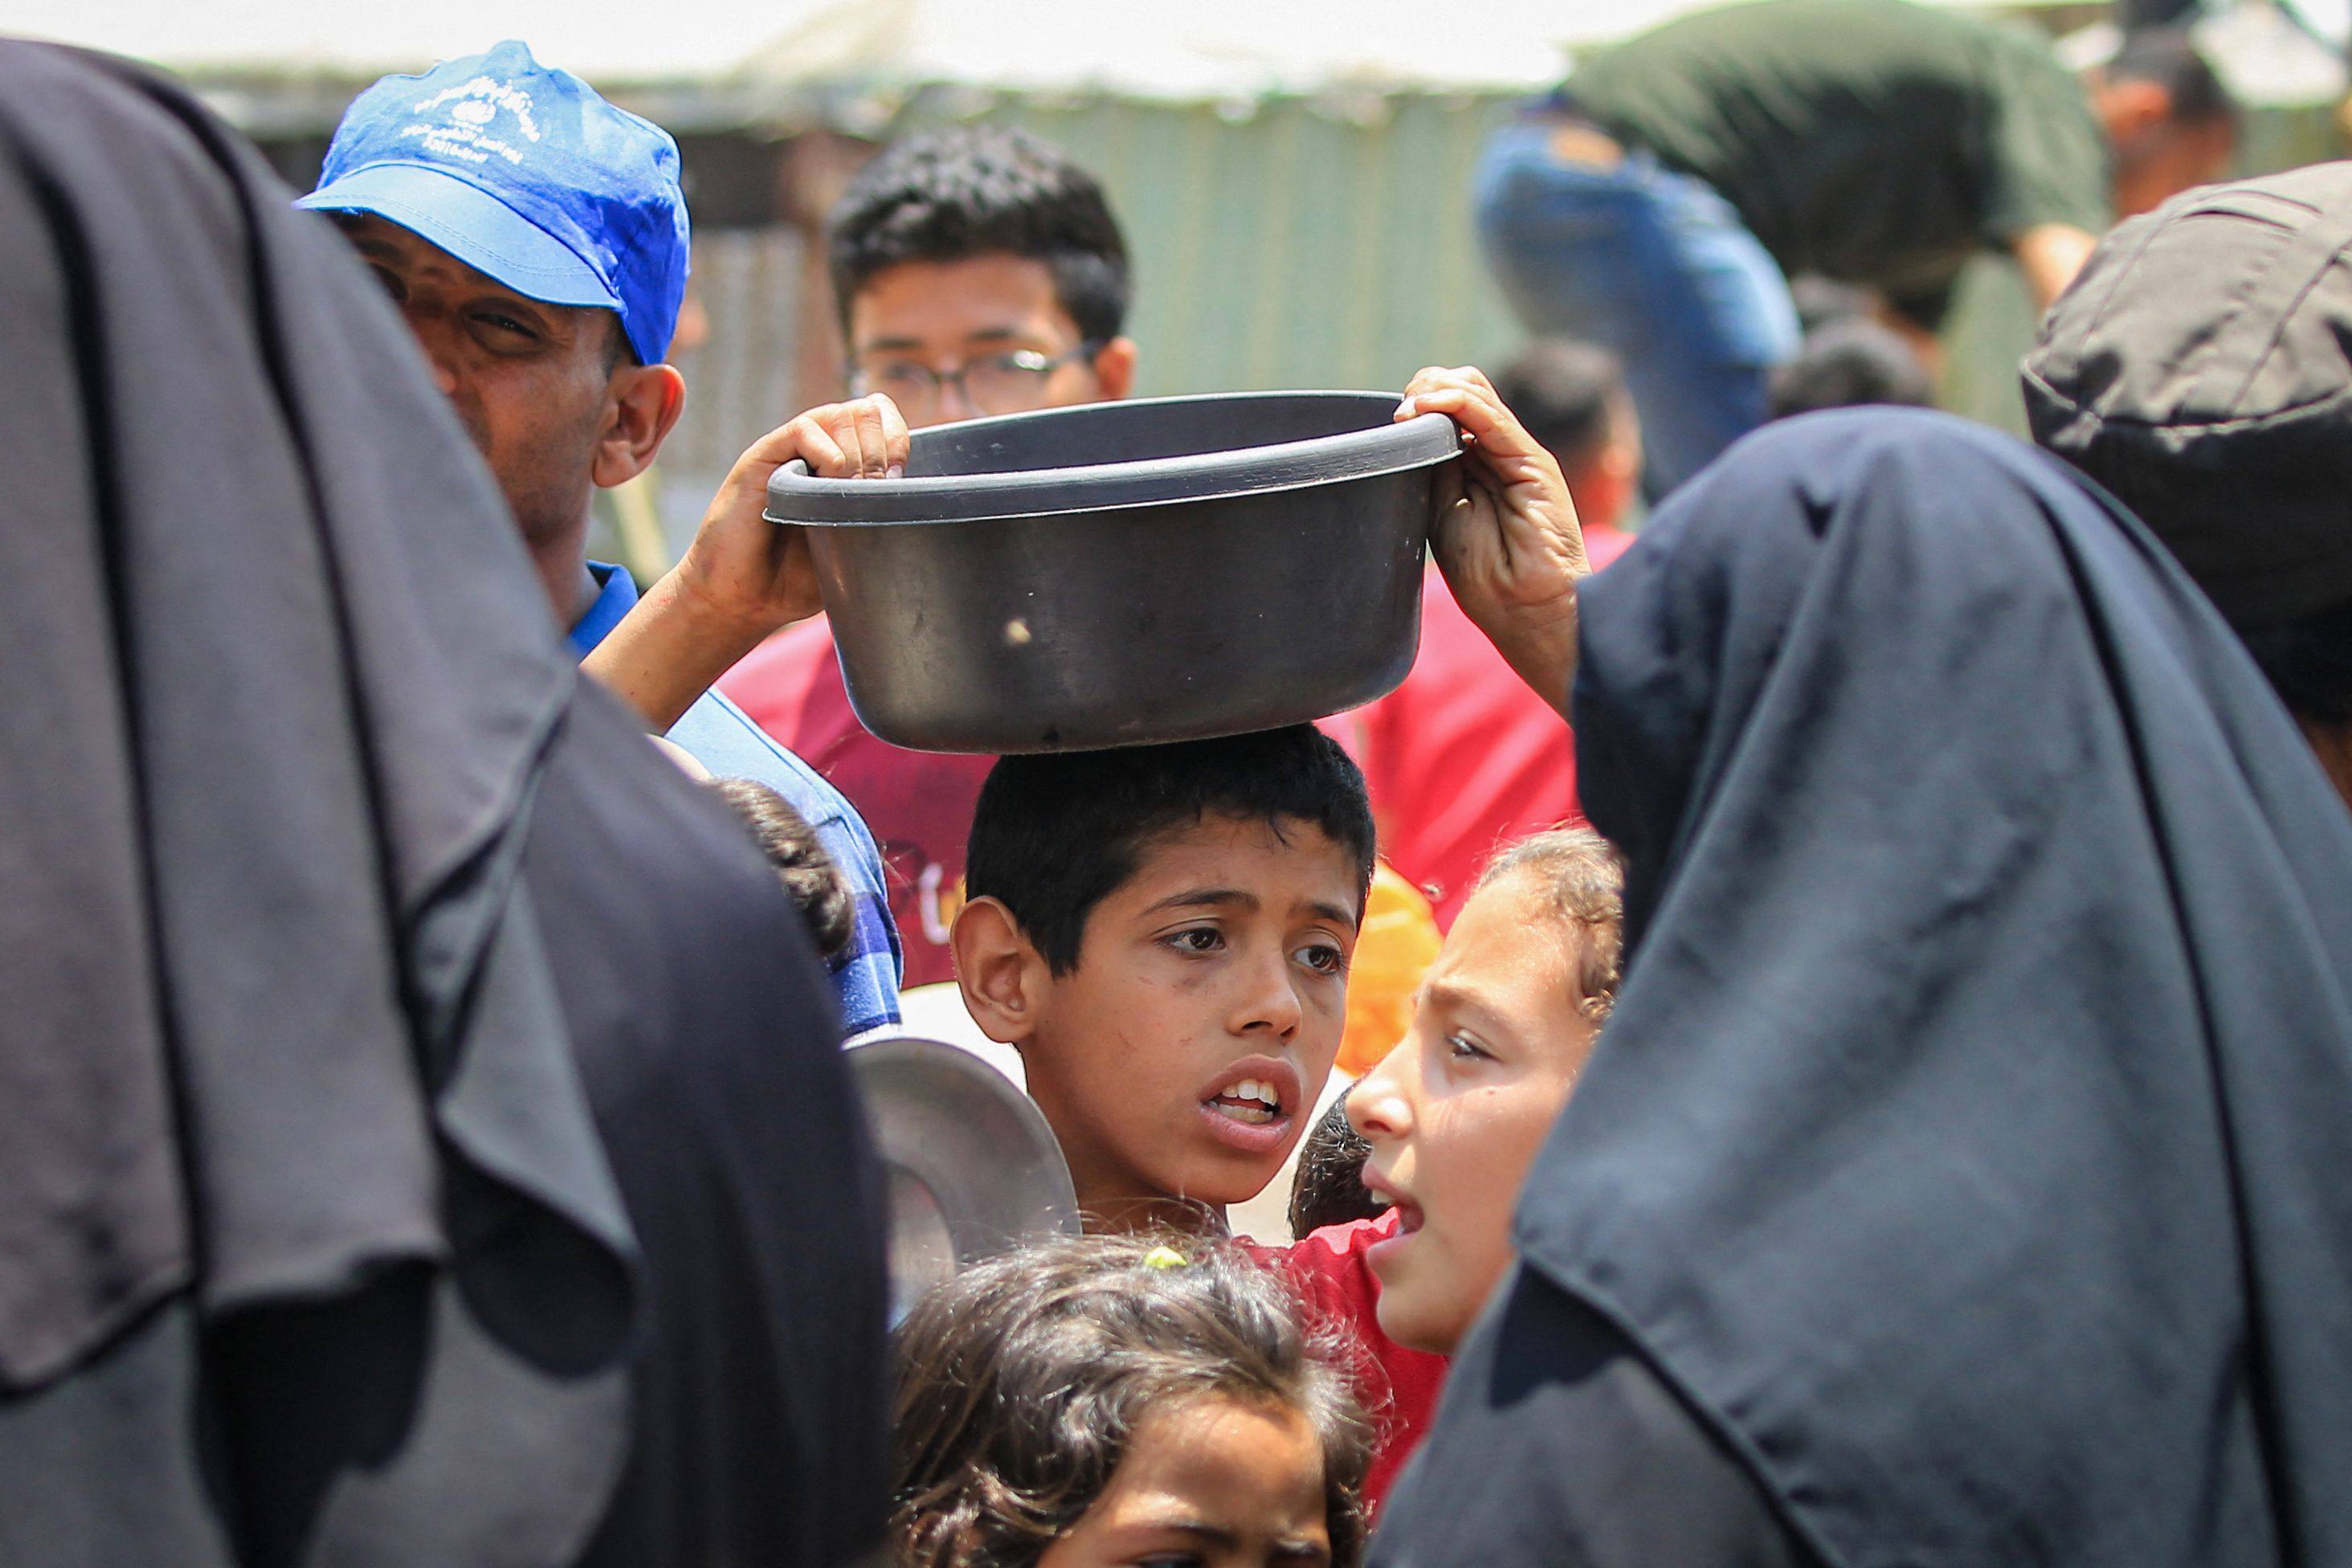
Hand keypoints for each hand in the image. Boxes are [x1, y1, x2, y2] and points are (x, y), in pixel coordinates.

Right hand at [581, 394, 906, 733]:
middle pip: (868, 410)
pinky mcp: (762, 458)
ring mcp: (789, 450)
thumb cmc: (797, 578)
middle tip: (876, 494)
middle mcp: (816, 447)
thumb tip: (924, 504)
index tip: (900, 484)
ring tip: (850, 497)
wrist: (744, 599)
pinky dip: (828, 456)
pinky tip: (827, 489)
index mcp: (842, 461)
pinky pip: (806, 430)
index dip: (899, 439)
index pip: (882, 417)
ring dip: (858, 455)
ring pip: (842, 414)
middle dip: (883, 449)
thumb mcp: (855, 547)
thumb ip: (881, 518)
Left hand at [1399, 366, 1587, 716]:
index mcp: (1478, 464)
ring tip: (1408, 409)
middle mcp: (1500, 452)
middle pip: (1465, 389)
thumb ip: (1435, 470)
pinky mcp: (1533, 462)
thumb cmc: (1487, 575)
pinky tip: (1429, 406)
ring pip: (1477, 392)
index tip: (1391, 421)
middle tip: (1400, 411)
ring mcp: (1517, 454)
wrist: (1527, 610)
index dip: (1420, 402)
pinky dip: (1457, 403)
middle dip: (1426, 388)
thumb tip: (1408, 432)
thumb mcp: (1443, 512)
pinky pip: (1491, 418)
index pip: (1451, 408)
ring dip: (1436, 390)